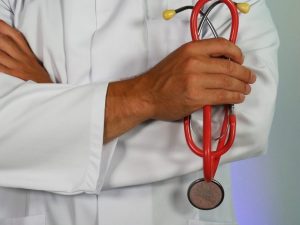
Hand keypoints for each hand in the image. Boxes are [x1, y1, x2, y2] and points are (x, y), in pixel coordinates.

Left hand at [0, 20, 51, 82]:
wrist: (46, 88)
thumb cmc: (38, 75)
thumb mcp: (33, 59)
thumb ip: (22, 49)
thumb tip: (8, 39)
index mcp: (27, 52)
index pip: (16, 36)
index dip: (4, 27)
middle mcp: (23, 57)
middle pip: (6, 42)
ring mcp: (18, 67)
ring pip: (1, 54)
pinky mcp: (15, 76)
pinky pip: (1, 68)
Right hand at [137, 38, 255, 120]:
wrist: (146, 94)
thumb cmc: (161, 78)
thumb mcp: (179, 58)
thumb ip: (199, 57)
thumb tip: (223, 62)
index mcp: (191, 49)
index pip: (222, 45)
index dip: (237, 53)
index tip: (241, 60)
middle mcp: (194, 62)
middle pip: (229, 66)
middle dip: (244, 73)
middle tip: (250, 78)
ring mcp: (195, 81)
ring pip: (228, 82)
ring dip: (241, 86)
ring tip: (246, 89)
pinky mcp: (196, 98)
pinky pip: (222, 96)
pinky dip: (234, 97)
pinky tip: (238, 97)